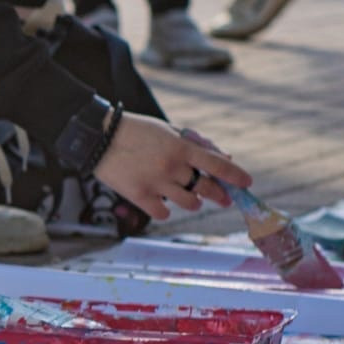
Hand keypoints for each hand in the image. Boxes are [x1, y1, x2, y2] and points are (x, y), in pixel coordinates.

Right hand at [94, 113, 247, 222]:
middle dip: (220, 195)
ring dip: (193, 202)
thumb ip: (195, 144)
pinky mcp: (139, 196)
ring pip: (189, 203)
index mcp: (181, 146)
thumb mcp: (167, 130)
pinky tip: (162, 203)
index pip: (218, 164)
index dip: (236, 175)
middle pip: (207, 188)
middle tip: (224, 199)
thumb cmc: (135, 130)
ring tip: (189, 198)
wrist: (97, 137)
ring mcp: (156, 183)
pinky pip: (163, 213)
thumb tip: (224, 157)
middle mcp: (172, 166)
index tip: (247, 183)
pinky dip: (166, 210)